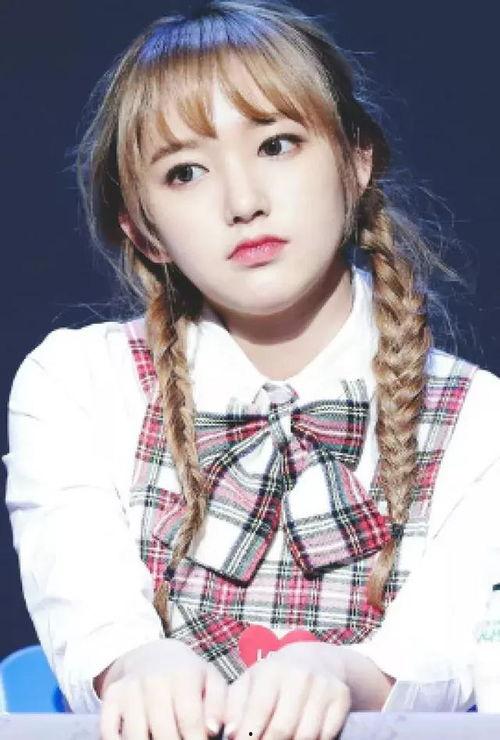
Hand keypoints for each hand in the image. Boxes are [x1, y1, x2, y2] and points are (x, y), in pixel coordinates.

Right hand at [97, 638, 227, 739]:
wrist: (155, 655)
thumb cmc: (190, 676)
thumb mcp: (212, 681)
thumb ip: (220, 705)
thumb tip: (212, 730)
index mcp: (183, 675)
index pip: (189, 720)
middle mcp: (154, 679)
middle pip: (163, 733)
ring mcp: (130, 687)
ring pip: (135, 736)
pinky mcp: (111, 696)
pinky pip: (108, 731)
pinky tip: (139, 739)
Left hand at [223, 642, 350, 739]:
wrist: (316, 660)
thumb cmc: (274, 677)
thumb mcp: (251, 682)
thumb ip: (235, 705)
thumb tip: (230, 732)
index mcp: (273, 669)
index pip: (260, 709)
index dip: (249, 734)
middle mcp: (300, 674)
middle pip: (283, 728)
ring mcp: (323, 685)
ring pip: (305, 735)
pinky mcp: (341, 697)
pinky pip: (326, 735)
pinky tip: (300, 738)